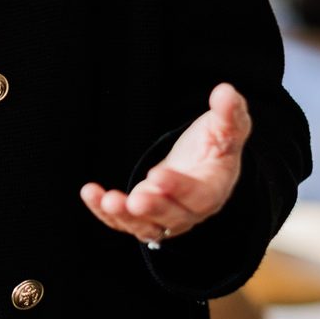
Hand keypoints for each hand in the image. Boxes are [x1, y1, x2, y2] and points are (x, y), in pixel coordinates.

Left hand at [79, 83, 251, 243]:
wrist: (204, 163)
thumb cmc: (217, 144)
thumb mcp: (228, 127)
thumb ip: (229, 113)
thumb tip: (226, 91)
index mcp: (213, 189)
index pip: (199, 195)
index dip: (179, 188)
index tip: (158, 175)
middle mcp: (190, 211)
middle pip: (172, 216)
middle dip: (153, 208)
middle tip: (135, 200)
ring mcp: (165, 217)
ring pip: (146, 226)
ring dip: (125, 216)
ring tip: (108, 201)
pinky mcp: (144, 217)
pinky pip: (123, 221)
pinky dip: (105, 211)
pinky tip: (90, 193)